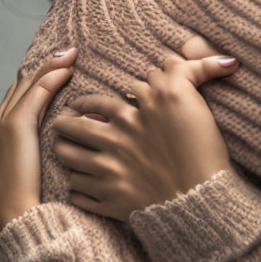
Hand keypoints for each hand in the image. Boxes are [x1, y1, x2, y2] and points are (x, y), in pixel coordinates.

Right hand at [0, 46, 77, 241]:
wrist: (14, 216)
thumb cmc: (31, 200)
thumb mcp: (37, 168)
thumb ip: (47, 147)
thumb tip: (71, 135)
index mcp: (2, 134)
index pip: (22, 96)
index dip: (41, 79)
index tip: (62, 66)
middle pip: (24, 85)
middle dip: (46, 67)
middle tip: (69, 52)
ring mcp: (5, 124)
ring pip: (30, 85)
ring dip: (51, 67)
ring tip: (71, 54)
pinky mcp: (16, 127)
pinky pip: (36, 95)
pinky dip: (51, 79)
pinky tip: (66, 71)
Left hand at [50, 41, 239, 221]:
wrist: (199, 196)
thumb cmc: (198, 146)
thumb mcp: (190, 97)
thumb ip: (178, 72)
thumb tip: (169, 59)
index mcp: (128, 116)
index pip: (98, 100)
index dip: (88, 100)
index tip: (80, 103)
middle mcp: (113, 141)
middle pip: (74, 127)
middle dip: (63, 123)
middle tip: (60, 123)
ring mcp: (108, 173)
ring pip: (70, 158)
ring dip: (63, 152)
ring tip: (62, 149)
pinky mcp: (110, 202)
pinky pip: (79, 194)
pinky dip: (76, 188)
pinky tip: (78, 185)